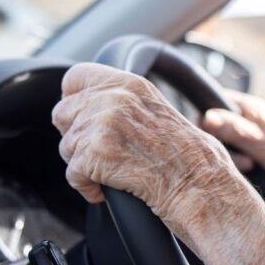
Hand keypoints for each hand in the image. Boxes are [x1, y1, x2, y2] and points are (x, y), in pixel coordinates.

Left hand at [51, 63, 264, 264]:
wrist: (201, 185)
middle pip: (63, 113)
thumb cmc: (190, 157)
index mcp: (130, 83)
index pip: (75, 76)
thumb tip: (90, 106)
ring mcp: (103, 124)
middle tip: (103, 153)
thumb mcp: (158, 110)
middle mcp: (114, 98)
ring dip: (84, 165)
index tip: (80, 116)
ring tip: (114, 171)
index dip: (74, 99)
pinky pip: (72, 174)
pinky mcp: (95, 154)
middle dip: (77, 136)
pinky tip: (109, 188)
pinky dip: (87, 187)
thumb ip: (124, 102)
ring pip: (66, 147)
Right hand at [201, 91, 264, 190]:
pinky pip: (233, 156)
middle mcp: (248, 118)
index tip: (209, 137)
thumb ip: (233, 129)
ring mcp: (250, 136)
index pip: (214, 102)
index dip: (206, 119)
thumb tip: (206, 117)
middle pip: (216, 126)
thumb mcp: (259, 141)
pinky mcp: (252, 153)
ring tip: (248, 166)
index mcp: (249, 107)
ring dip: (230, 157)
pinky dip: (236, 165)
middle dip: (220, 143)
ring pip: (224, 144)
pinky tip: (248, 172)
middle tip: (239, 158)